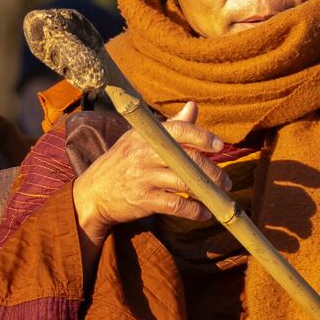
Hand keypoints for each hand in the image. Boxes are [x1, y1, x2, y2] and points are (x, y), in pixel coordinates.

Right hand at [71, 103, 223, 238]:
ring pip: (184, 182)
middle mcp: (144, 154)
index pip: (179, 129)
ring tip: (218, 197)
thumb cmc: (122, 162)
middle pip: (187, 158)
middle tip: (226, 181)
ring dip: (206, 191)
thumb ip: (171, 125)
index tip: (219, 146)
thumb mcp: (140, 139)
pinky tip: (203, 213)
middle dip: (211, 170)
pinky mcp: (143, 200)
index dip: (201, 136)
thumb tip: (193, 106)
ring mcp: (143, 177)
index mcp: (146, 136)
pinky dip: (193, 211)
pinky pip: (175, 205)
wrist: (93, 192)